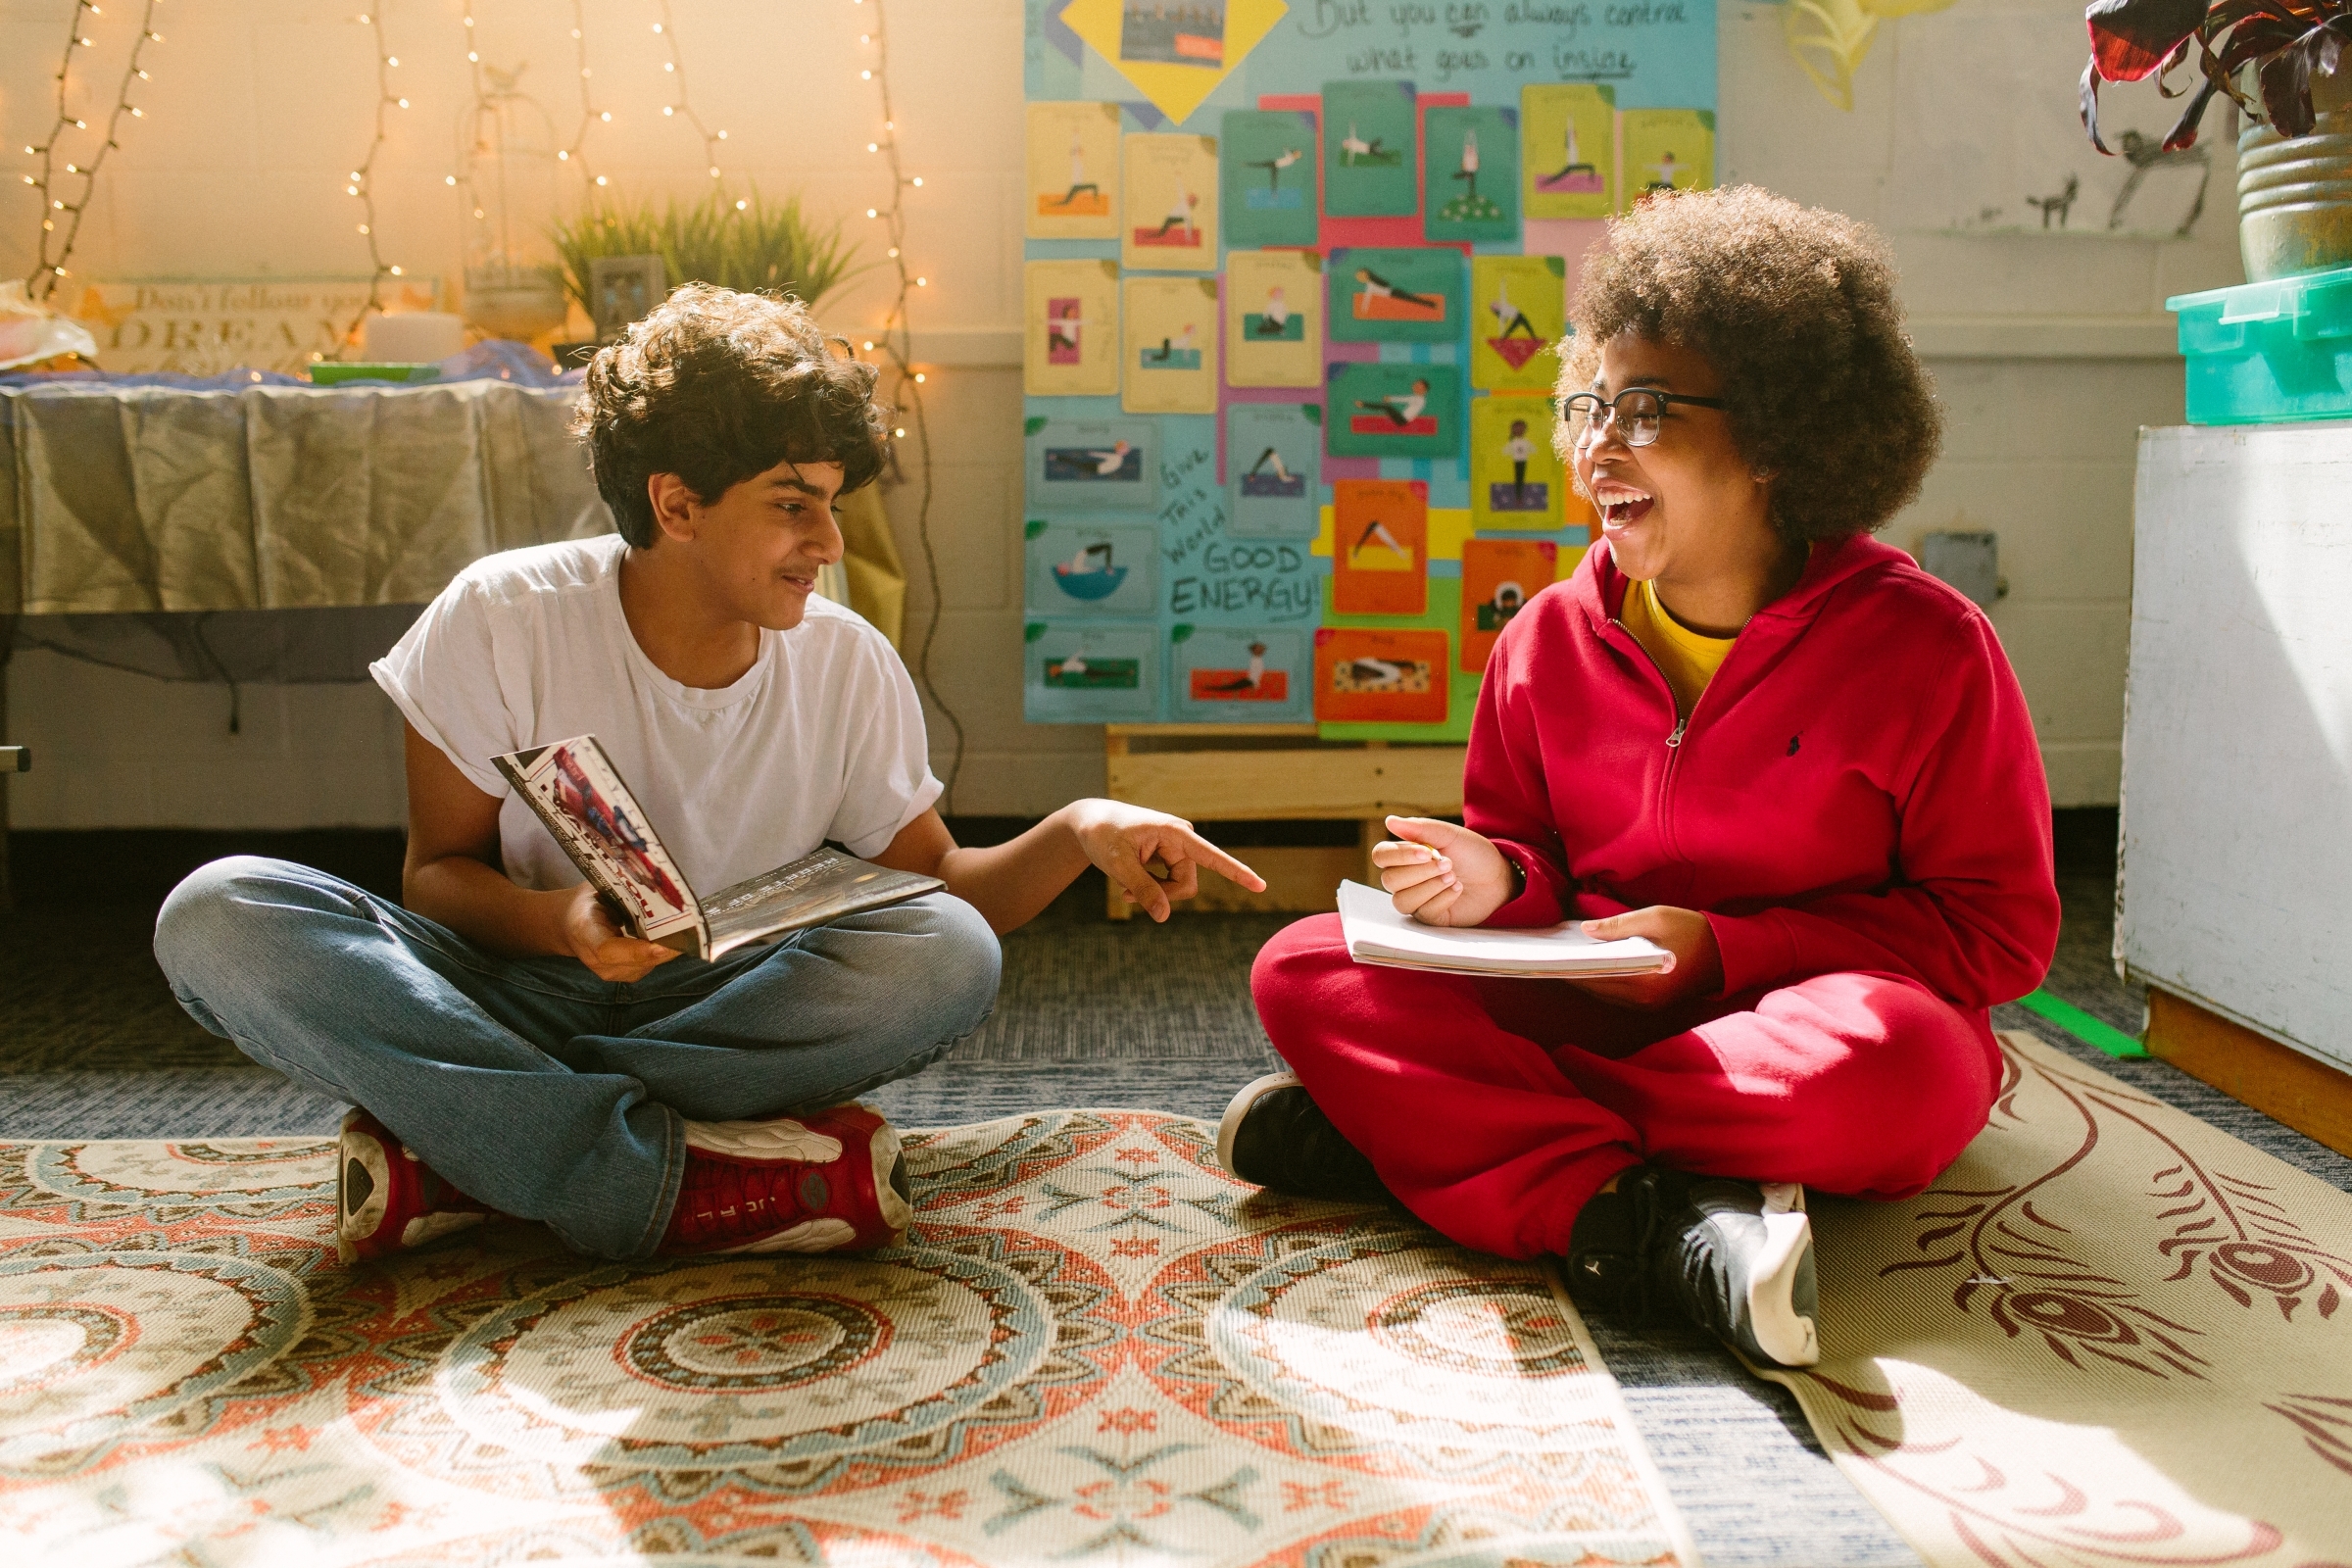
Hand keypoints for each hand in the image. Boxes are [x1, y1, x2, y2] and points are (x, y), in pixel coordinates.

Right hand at [556, 884, 682, 981]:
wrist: (569, 925)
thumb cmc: (587, 902)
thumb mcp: (597, 888)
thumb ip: (622, 890)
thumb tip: (658, 883)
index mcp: (584, 932)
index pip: (608, 950)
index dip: (636, 951)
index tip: (662, 946)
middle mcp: (595, 959)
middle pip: (636, 962)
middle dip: (667, 949)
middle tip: (693, 934)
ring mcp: (610, 972)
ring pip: (648, 965)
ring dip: (670, 951)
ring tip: (690, 933)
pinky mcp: (625, 975)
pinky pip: (650, 965)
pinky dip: (665, 952)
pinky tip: (679, 937)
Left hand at [1064, 799, 1266, 921]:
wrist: (1090, 823)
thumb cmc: (1102, 836)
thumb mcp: (1117, 864)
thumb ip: (1142, 889)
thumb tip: (1163, 917)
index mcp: (1174, 832)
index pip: (1212, 856)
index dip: (1237, 872)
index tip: (1261, 886)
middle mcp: (1182, 839)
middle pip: (1187, 884)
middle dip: (1161, 895)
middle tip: (1126, 895)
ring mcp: (1177, 848)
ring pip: (1179, 887)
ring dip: (1153, 893)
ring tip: (1123, 888)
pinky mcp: (1170, 857)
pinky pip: (1170, 884)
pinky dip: (1151, 889)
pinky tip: (1129, 882)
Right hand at [1369, 815, 1514, 927]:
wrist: (1500, 878)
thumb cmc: (1473, 855)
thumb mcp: (1450, 835)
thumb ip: (1421, 828)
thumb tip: (1389, 821)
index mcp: (1406, 856)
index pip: (1381, 856)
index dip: (1399, 855)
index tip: (1427, 851)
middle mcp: (1406, 879)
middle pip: (1389, 880)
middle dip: (1420, 872)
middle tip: (1448, 863)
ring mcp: (1417, 900)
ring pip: (1402, 900)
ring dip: (1429, 886)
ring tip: (1453, 876)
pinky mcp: (1432, 918)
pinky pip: (1424, 913)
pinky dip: (1442, 898)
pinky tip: (1458, 889)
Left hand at [1566, 905, 1721, 1008]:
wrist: (1727, 953)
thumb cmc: (1692, 930)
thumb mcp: (1655, 917)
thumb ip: (1618, 925)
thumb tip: (1584, 930)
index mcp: (1643, 980)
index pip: (1594, 976)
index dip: (1569, 967)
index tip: (1550, 956)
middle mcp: (1642, 1000)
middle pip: (1595, 988)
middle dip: (1574, 972)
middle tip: (1552, 955)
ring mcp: (1647, 1006)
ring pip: (1604, 994)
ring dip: (1586, 978)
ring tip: (1566, 958)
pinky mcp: (1651, 1005)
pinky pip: (1616, 996)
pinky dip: (1602, 982)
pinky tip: (1591, 965)